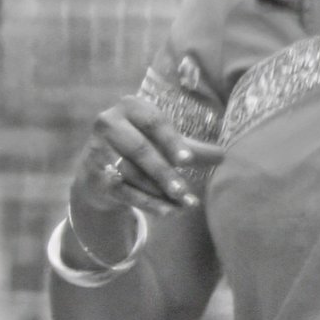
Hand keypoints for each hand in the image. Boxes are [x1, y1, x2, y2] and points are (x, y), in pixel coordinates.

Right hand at [69, 92, 222, 247]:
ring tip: (184, 205)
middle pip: (140, 149)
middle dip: (164, 173)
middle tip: (185, 191)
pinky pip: (124, 191)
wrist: (99, 169)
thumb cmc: (141, 147)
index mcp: (130, 107)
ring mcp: (98, 149)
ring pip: (132, 173)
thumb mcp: (165, 142)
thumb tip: (224, 155)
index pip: (154, 122)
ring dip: (160, 192)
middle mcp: (108, 123)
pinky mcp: (95, 175)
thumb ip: (193, 149)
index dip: (172, 142)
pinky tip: (168, 212)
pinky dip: (147, 203)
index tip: (188, 160)